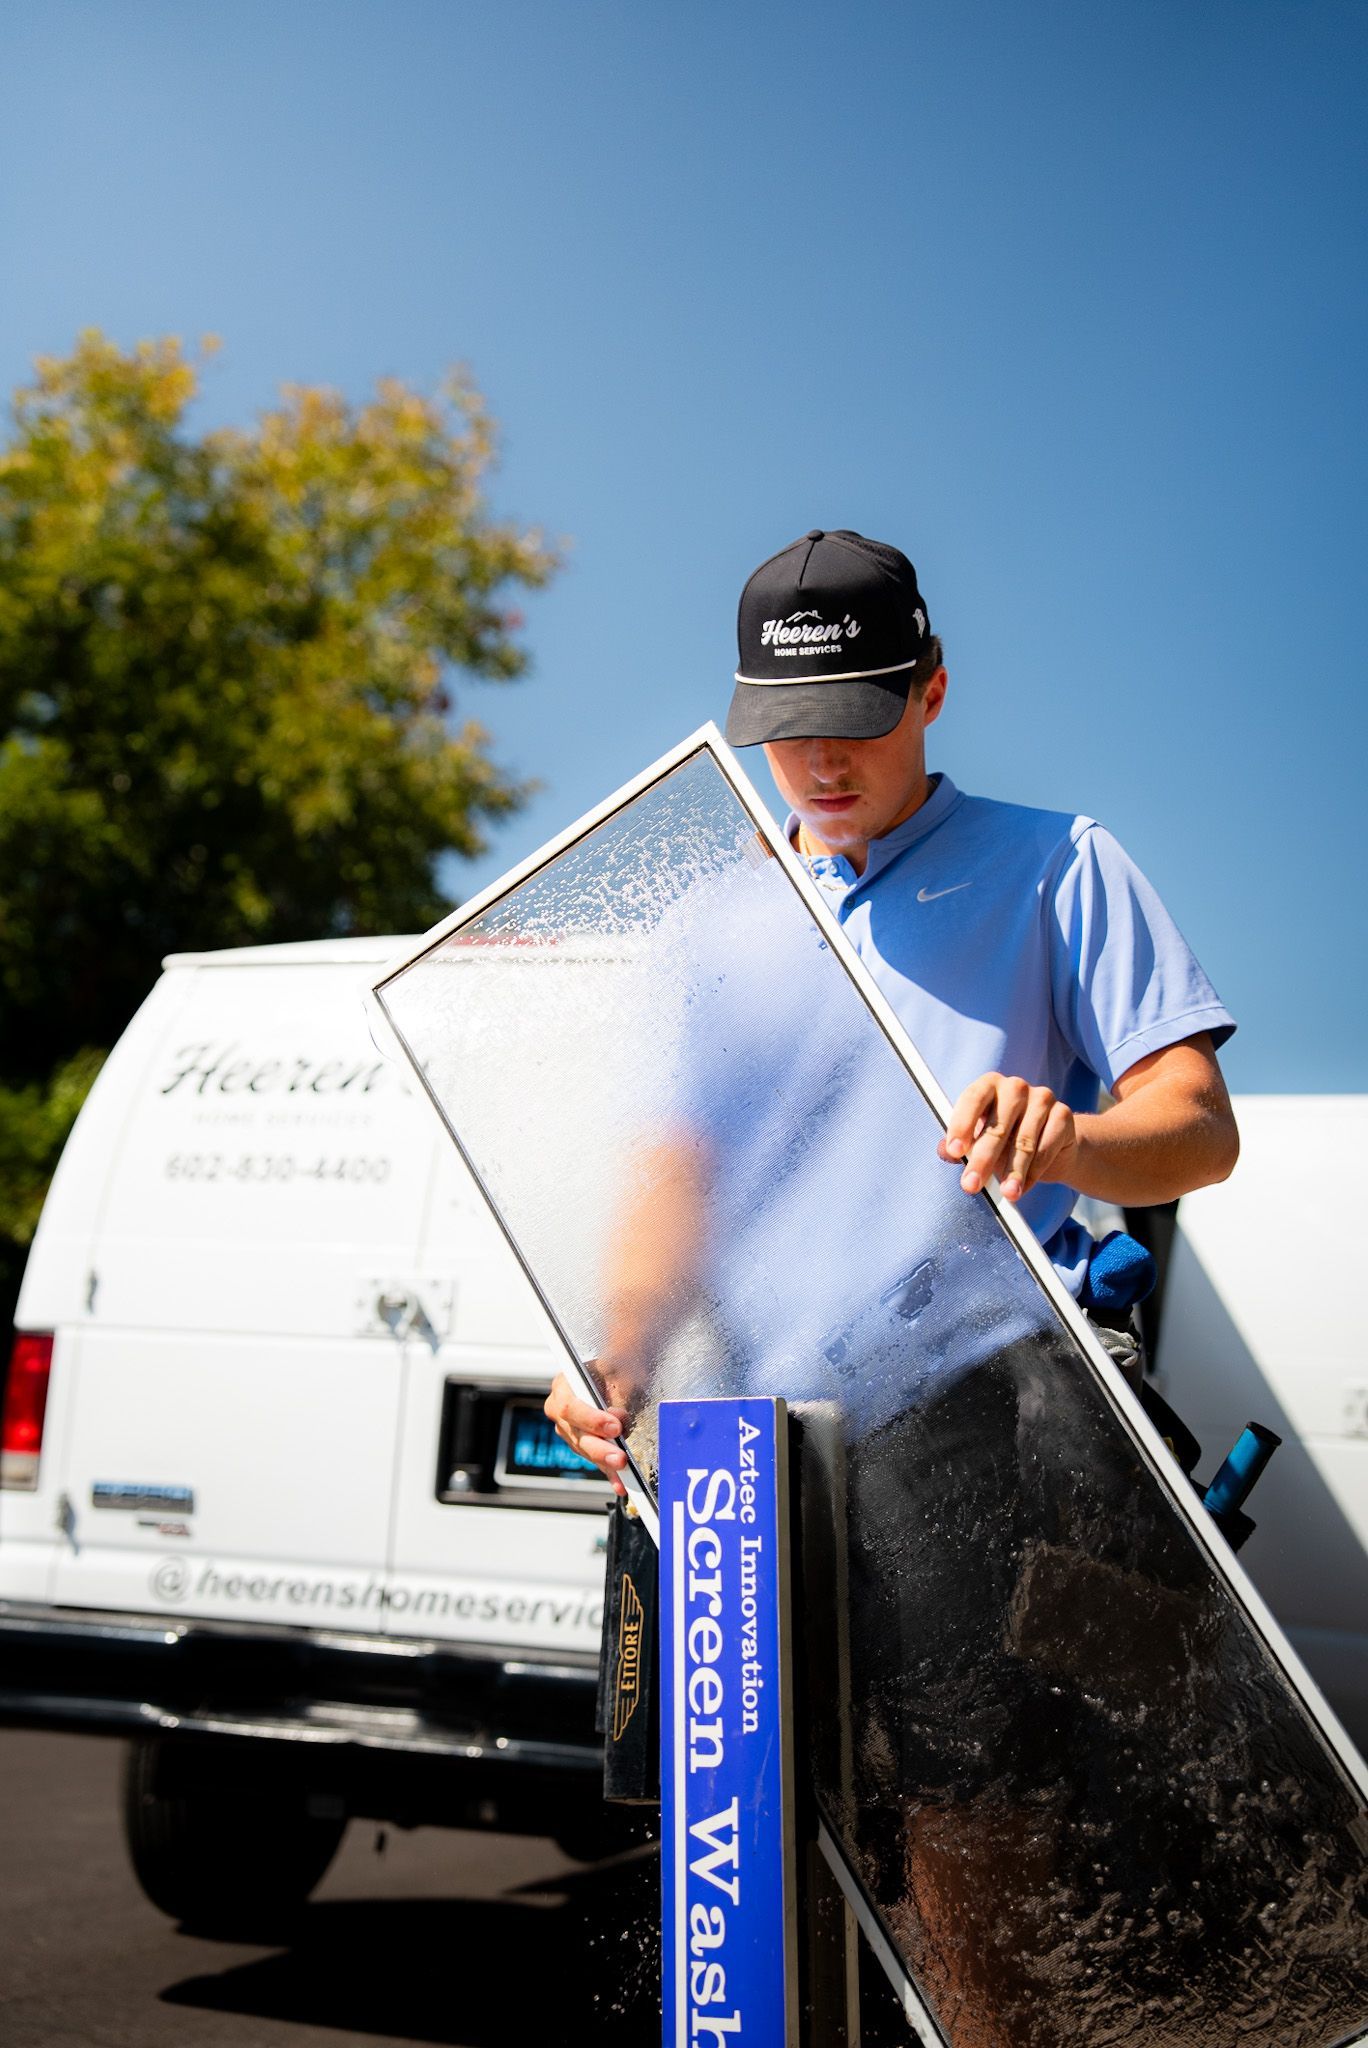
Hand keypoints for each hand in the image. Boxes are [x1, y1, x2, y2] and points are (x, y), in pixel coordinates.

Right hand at [544, 1371, 630, 1496]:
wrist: (619, 1373)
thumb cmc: (615, 1368)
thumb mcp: (617, 1369)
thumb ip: (617, 1391)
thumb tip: (617, 1417)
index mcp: (563, 1386)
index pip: (570, 1407)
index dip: (591, 1420)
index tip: (614, 1427)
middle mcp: (560, 1410)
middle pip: (576, 1434)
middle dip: (600, 1448)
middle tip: (619, 1456)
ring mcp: (570, 1430)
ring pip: (585, 1450)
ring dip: (605, 1463)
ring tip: (623, 1470)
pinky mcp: (584, 1445)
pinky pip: (596, 1461)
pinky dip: (610, 1474)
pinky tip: (620, 1485)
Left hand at [938, 1072, 1077, 1202]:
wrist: (1052, 1144)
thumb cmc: (1006, 1140)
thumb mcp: (980, 1141)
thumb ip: (962, 1145)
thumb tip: (944, 1151)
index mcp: (989, 1085)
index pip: (972, 1100)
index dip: (962, 1125)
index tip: (954, 1152)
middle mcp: (1015, 1087)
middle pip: (998, 1126)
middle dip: (983, 1160)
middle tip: (971, 1186)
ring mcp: (1042, 1098)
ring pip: (1024, 1142)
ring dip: (1013, 1173)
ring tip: (1006, 1194)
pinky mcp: (1063, 1114)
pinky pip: (1046, 1147)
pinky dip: (1034, 1172)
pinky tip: (1024, 1187)